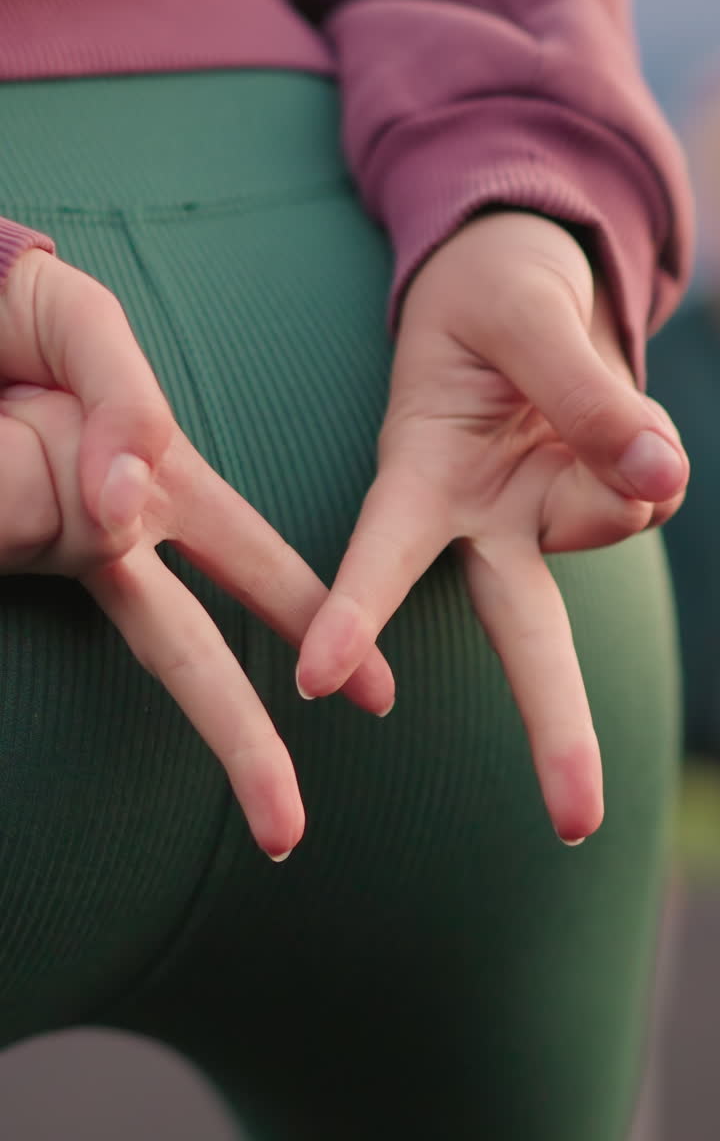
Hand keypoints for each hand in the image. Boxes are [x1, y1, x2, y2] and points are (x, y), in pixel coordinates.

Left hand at [0, 250, 394, 858]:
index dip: (306, 617)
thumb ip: (119, 398)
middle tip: (288, 833)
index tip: (366, 690)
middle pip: (185, 650)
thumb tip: (131, 506)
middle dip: (243, 740)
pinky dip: (5, 523)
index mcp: (151, 476)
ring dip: (69, 574)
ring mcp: (38, 538)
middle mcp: (103, 530)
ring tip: (135, 624)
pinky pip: (6, 535)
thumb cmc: (8, 310)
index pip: (246, 561)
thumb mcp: (78, 324)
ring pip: (85, 595)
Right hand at [297, 212, 688, 843]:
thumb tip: (666, 482)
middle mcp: (475, 518)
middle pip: (519, 630)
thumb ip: (586, 396)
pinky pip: (648, 496)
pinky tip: (616, 428)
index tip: (315, 678)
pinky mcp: (588, 508)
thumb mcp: (524, 314)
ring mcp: (538, 520)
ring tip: (590, 398)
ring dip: (629, 474)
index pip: (385, 548)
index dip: (355, 611)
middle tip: (575, 824)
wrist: (518, 278)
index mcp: (417, 472)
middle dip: (551, 722)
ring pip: (611, 530)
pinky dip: (650, 458)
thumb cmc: (489, 294)